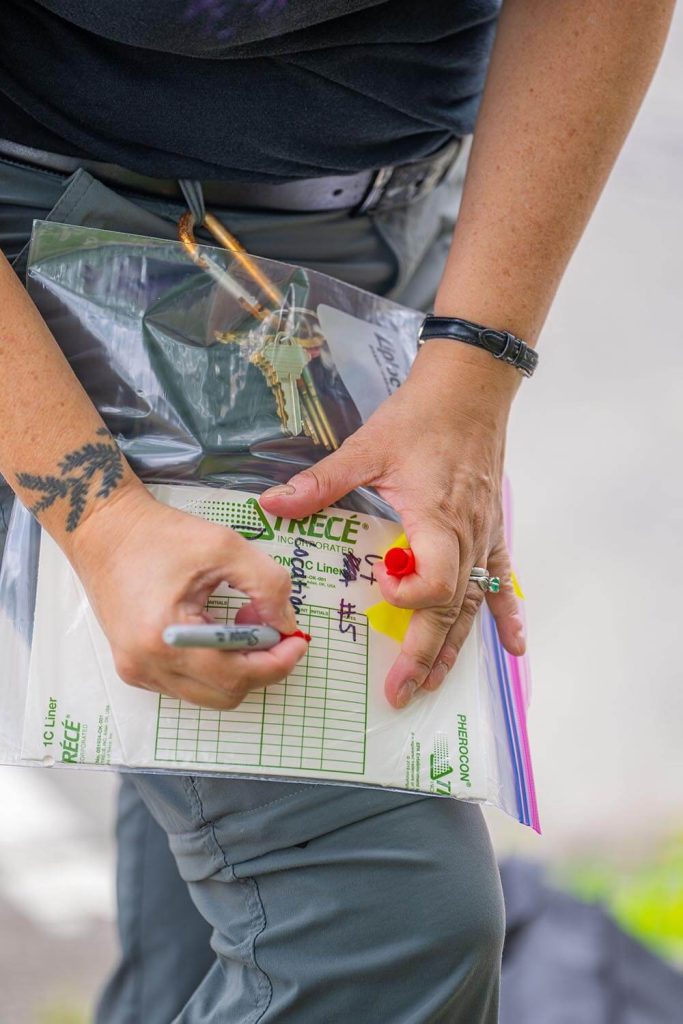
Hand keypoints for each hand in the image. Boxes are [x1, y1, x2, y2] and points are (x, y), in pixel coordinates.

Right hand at [67, 485, 307, 707]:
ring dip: (238, 667)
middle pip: (226, 694)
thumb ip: (267, 585)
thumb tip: (286, 624)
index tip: (298, 640)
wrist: (106, 530)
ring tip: (242, 623)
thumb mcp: (225, 547)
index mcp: (166, 637)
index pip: (236, 676)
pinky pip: (187, 685)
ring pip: (208, 694)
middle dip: (261, 665)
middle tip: (273, 627)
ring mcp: (137, 671)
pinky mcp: (133, 668)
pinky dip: (214, 666)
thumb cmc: (161, 535)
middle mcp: (146, 664)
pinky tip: (217, 630)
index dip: (277, 662)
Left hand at [260, 342, 525, 708]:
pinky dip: (506, 615)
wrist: (470, 388)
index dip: (405, 595)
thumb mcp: (366, 448)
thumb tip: (271, 505)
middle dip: (424, 655)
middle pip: (451, 611)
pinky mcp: (491, 532)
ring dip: (454, 648)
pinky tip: (514, 647)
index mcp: (436, 521)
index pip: (433, 584)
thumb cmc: (422, 416)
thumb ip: (320, 483)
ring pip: (473, 607)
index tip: (378, 581)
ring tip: (434, 683)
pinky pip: (502, 583)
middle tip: (401, 693)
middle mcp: (465, 539)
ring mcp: (483, 539)